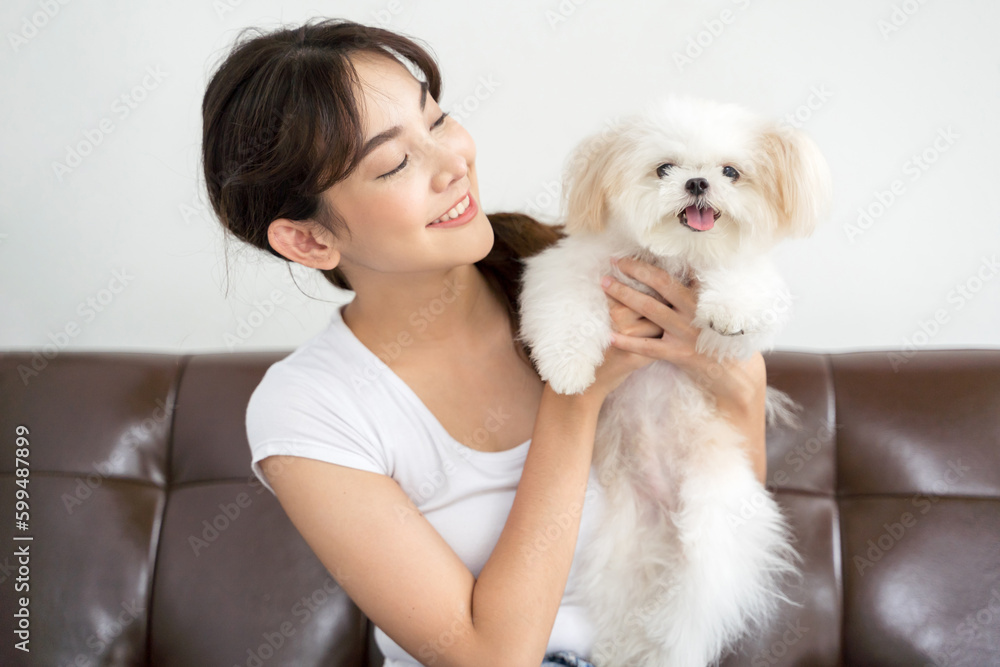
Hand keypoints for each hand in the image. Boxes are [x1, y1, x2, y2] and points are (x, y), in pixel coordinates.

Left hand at [598, 256, 766, 423]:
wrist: (734, 375)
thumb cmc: (722, 340)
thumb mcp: (717, 311)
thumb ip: (700, 292)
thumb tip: (685, 266)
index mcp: (704, 297)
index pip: (680, 272)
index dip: (657, 259)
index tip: (636, 248)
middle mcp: (696, 311)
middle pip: (661, 284)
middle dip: (636, 270)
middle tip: (615, 260)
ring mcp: (687, 333)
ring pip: (650, 309)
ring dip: (625, 295)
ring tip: (605, 284)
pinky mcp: (680, 354)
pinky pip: (648, 347)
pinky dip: (628, 342)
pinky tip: (610, 336)